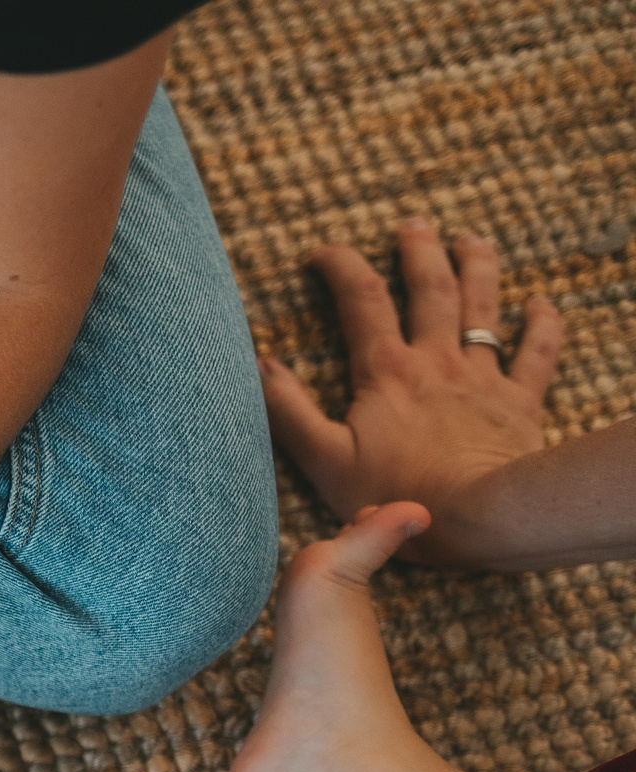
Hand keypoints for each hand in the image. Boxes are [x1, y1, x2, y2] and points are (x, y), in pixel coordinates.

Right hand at [261, 219, 562, 565]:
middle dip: (418, 251)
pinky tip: (540, 305)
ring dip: (477, 267)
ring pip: (483, 306)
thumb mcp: (324, 458)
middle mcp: (436, 360)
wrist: (479, 513)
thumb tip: (261, 364)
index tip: (321, 253)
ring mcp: (482, 377)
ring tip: (470, 241)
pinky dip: (541, 325)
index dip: (339, 266)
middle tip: (412, 226)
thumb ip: (289, 410)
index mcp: (386, 371)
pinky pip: (536, 353)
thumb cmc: (396, 491)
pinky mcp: (519, 402)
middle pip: (430, 288)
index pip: (361, 300)